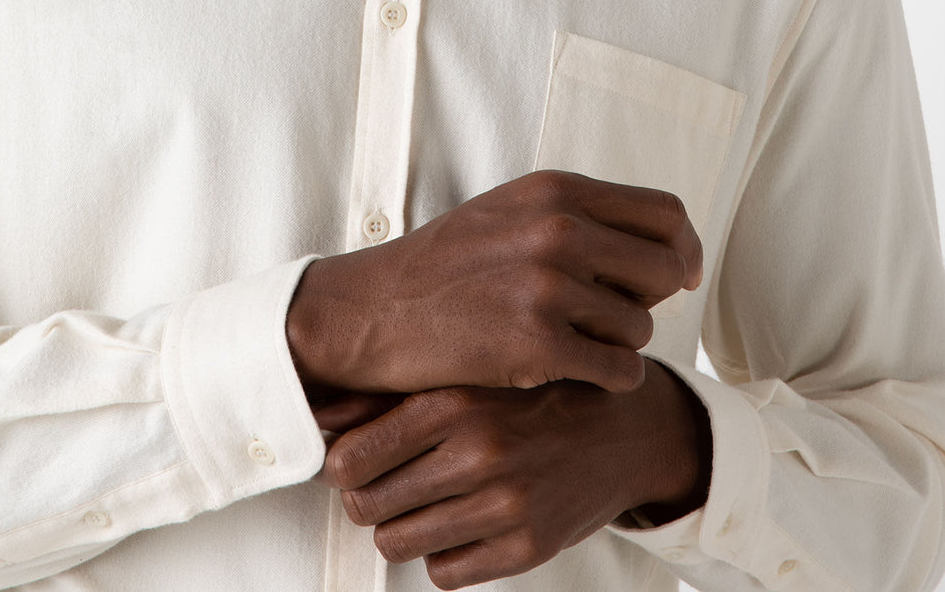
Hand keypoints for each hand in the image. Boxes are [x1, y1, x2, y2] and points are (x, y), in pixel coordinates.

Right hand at [287, 169, 702, 396]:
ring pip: (642, 326)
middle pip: (665, 269)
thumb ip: (582, 217)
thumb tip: (670, 251)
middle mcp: (559, 229)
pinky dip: (608, 378)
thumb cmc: (449, 265)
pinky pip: (619, 370)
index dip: (684, 249)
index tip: (680, 276)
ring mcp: (548, 286)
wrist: (377, 309)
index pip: (666, 214)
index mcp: (557, 190)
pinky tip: (575, 371)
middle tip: (616, 315)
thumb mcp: (512, 211)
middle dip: (651, 299)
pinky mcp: (536, 344)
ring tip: (575, 341)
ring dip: (619, 342)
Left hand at [316, 362, 711, 589]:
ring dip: (401, 527)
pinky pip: (445, 573)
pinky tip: (460, 521)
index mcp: (457, 400)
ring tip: (422, 501)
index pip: (353, 457)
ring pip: (399, 543)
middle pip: (368, 505)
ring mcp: (506, 505)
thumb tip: (319, 416)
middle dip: (367, 498)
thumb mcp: (467, 374)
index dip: (340, 466)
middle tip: (385, 482)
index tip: (348, 461)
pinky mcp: (528, 548)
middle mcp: (479, 452)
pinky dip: (443, 553)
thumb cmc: (534, 394)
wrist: (627, 429)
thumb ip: (391, 394)